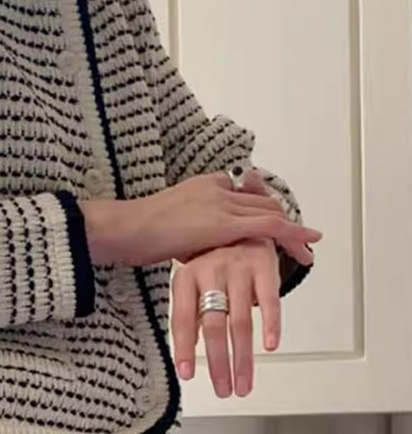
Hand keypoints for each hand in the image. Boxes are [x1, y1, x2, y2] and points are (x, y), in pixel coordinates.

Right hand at [80, 171, 320, 267]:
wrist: (126, 228)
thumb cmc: (136, 230)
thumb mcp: (168, 222)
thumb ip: (189, 229)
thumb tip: (194, 247)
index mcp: (204, 185)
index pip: (244, 194)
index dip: (262, 209)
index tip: (273, 224)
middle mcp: (218, 188)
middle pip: (263, 202)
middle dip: (284, 220)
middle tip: (299, 239)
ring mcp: (223, 203)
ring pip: (271, 212)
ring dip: (293, 231)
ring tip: (307, 249)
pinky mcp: (225, 223)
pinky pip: (270, 226)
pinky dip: (293, 234)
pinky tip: (307, 245)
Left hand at [171, 239, 282, 397]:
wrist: (240, 227)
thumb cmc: (214, 263)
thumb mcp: (192, 284)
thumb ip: (189, 317)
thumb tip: (185, 357)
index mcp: (186, 277)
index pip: (182, 318)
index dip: (184, 348)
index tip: (187, 374)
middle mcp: (210, 272)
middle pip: (214, 325)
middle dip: (218, 362)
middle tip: (223, 389)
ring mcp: (237, 269)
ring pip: (240, 320)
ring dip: (243, 358)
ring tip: (243, 383)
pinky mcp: (264, 266)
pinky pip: (269, 300)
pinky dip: (271, 325)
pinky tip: (270, 347)